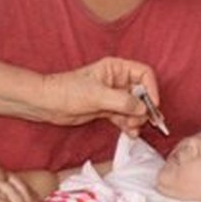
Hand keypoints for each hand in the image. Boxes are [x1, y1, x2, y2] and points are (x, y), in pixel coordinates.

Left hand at [40, 57, 158, 133]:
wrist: (48, 103)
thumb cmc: (67, 91)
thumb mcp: (97, 95)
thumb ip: (122, 101)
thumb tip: (143, 109)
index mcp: (115, 68)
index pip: (144, 73)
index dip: (151, 89)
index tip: (152, 105)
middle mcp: (116, 80)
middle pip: (142, 93)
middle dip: (143, 108)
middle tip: (138, 121)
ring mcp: (112, 96)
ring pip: (134, 107)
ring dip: (137, 119)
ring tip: (131, 128)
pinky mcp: (107, 109)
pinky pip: (125, 117)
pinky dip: (129, 125)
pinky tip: (129, 133)